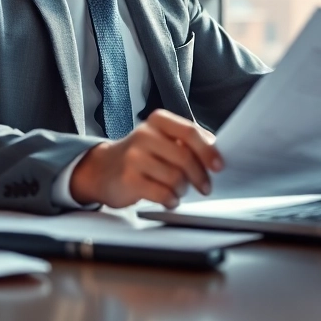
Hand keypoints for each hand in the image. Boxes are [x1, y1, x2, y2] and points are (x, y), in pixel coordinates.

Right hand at [70, 109, 223, 208]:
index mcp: (158, 121)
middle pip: (185, 157)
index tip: (219, 166)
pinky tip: (170, 199)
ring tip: (180, 190)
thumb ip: (186, 141)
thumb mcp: (161, 139)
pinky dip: (171, 199)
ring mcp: (134, 157)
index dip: (208, 150)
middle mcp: (145, 135)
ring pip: (175, 177)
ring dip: (183, 189)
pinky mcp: (128, 179)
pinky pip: (161, 193)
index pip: (190, 132)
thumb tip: (215, 152)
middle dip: (200, 176)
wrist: (102, 169)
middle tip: (205, 187)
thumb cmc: (140, 155)